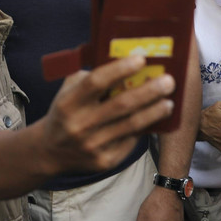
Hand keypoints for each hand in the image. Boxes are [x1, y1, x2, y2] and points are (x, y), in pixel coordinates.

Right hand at [42, 55, 175, 174]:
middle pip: (121, 105)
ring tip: (169, 101)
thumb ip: (92, 75)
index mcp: (68, 102)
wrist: (51, 151)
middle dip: (149, 91)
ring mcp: (92, 145)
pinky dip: (145, 128)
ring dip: (154, 112)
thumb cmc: (67, 111)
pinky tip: (155, 118)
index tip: (141, 59)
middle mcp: (79, 125)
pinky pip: (131, 141)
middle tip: (169, 81)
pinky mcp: (104, 161)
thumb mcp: (69, 90)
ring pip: (131, 125)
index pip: (96, 82)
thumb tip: (126, 60)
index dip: (120, 69)